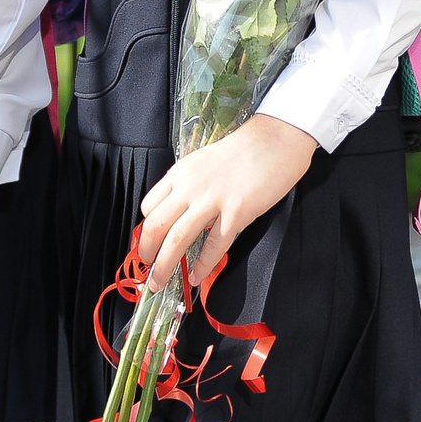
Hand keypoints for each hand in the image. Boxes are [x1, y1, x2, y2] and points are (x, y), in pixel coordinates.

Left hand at [134, 114, 315, 290]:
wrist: (275, 140)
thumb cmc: (243, 151)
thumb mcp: (204, 163)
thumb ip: (190, 188)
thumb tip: (184, 217)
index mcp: (180, 173)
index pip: (149, 206)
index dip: (145, 229)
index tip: (148, 244)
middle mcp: (190, 186)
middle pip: (156, 225)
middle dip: (147, 253)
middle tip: (147, 269)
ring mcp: (212, 200)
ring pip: (177, 239)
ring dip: (165, 266)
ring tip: (160, 282)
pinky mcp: (236, 212)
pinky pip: (213, 246)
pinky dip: (202, 266)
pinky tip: (196, 277)